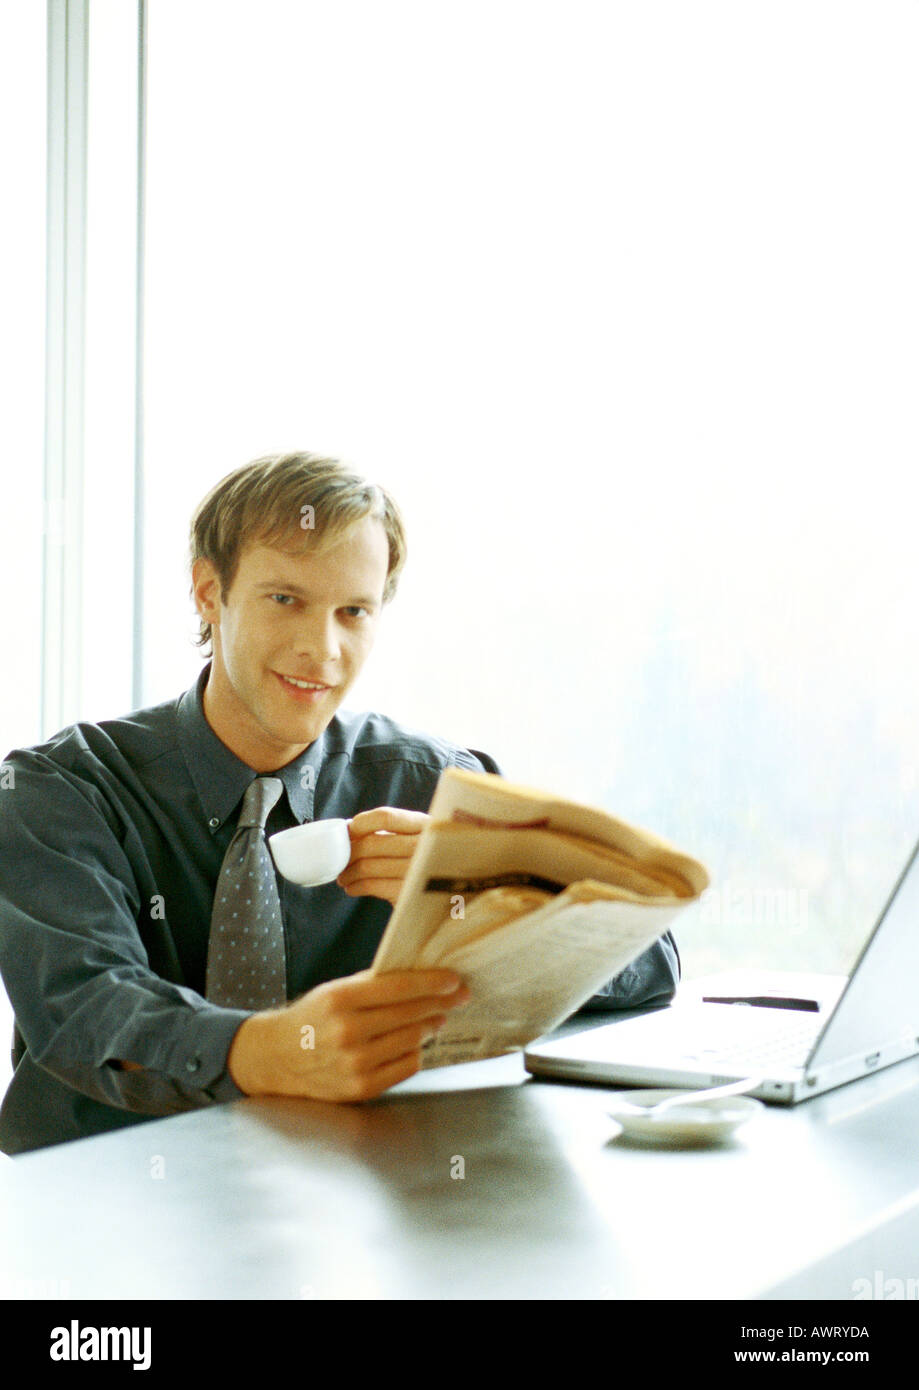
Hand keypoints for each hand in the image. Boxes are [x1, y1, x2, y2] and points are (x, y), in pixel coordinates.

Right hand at [227, 967, 470, 1101]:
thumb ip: (373, 985)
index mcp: (340, 999)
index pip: (399, 988)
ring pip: (412, 1040)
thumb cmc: (310, 1019)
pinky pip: (406, 1066)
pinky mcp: (361, 1088)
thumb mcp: (334, 991)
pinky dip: (415, 1053)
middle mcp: (347, 1031)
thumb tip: (420, 978)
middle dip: (440, 1002)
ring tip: (436, 1018)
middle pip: (410, 1013)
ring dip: (430, 1026)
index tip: (453, 979)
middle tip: (458, 996)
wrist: (275, 1058)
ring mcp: (355, 1063)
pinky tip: (415, 1043)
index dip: (431, 982)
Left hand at [336, 806, 429, 907]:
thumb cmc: (425, 862)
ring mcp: (417, 871)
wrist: (451, 896)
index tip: (349, 831)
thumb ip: (391, 832)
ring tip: (344, 877)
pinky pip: (371, 886)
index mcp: (425, 825)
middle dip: (348, 852)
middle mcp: (424, 846)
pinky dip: (355, 886)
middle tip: (340, 860)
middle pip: (372, 843)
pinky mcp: (408, 893)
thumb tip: (349, 831)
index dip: (361, 823)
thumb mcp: (418, 838)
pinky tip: (353, 888)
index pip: (385, 817)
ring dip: (348, 872)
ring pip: (367, 866)